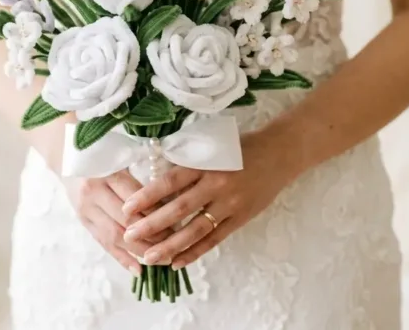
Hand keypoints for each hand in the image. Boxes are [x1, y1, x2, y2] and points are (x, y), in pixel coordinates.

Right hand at [64, 170, 171, 274]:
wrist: (69, 160)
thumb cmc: (105, 159)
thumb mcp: (123, 161)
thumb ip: (141, 181)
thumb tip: (171, 206)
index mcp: (107, 173)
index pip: (136, 199)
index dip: (156, 214)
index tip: (177, 224)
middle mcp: (94, 192)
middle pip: (126, 221)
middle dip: (151, 236)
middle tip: (173, 246)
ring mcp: (86, 209)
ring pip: (115, 236)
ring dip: (139, 251)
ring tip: (160, 261)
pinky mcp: (83, 222)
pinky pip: (103, 244)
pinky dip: (121, 258)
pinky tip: (138, 270)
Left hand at [121, 136, 300, 268]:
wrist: (281, 153)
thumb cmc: (242, 146)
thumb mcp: (213, 146)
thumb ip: (188, 161)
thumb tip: (154, 175)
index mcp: (206, 163)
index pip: (170, 182)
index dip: (147, 196)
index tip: (127, 208)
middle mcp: (216, 184)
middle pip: (179, 209)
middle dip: (151, 225)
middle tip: (129, 236)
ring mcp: (230, 204)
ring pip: (195, 230)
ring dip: (170, 245)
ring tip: (149, 257)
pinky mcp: (241, 218)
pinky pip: (214, 239)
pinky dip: (195, 252)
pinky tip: (177, 262)